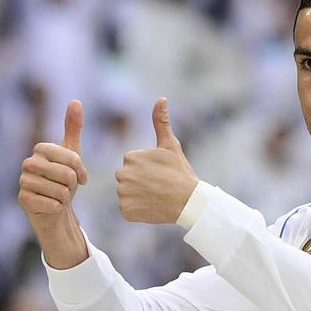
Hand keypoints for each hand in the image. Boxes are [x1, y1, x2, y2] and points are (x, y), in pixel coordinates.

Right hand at [18, 100, 89, 268]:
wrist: (54, 208)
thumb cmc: (63, 180)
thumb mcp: (72, 153)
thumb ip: (72, 127)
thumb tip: (75, 101)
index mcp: (41, 148)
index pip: (73, 159)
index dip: (81, 171)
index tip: (78, 176)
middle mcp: (28, 162)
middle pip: (67, 175)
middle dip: (72, 186)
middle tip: (65, 188)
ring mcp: (23, 181)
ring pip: (60, 192)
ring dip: (64, 198)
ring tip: (57, 196)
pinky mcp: (23, 200)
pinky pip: (52, 205)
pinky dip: (57, 208)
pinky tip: (51, 207)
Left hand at [115, 97, 198, 223]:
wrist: (189, 202)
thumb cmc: (180, 172)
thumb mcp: (171, 145)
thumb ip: (161, 122)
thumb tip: (161, 98)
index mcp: (130, 157)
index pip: (132, 164)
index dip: (146, 170)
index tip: (159, 173)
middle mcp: (122, 174)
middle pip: (127, 179)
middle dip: (139, 182)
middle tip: (158, 186)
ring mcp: (123, 194)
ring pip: (127, 194)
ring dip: (138, 196)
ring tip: (155, 196)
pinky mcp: (126, 211)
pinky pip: (127, 210)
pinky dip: (137, 211)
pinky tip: (151, 207)